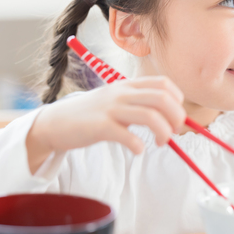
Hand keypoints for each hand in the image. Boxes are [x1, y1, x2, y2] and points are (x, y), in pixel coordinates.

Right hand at [26, 76, 185, 172]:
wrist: (55, 122)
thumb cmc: (90, 115)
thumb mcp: (115, 100)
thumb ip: (137, 104)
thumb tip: (169, 118)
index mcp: (127, 85)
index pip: (163, 84)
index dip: (177, 99)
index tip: (176, 116)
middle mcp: (121, 93)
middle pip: (162, 99)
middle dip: (176, 117)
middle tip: (174, 132)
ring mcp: (110, 109)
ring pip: (150, 115)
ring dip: (163, 132)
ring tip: (160, 142)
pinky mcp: (100, 126)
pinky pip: (128, 135)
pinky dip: (139, 145)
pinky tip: (137, 149)